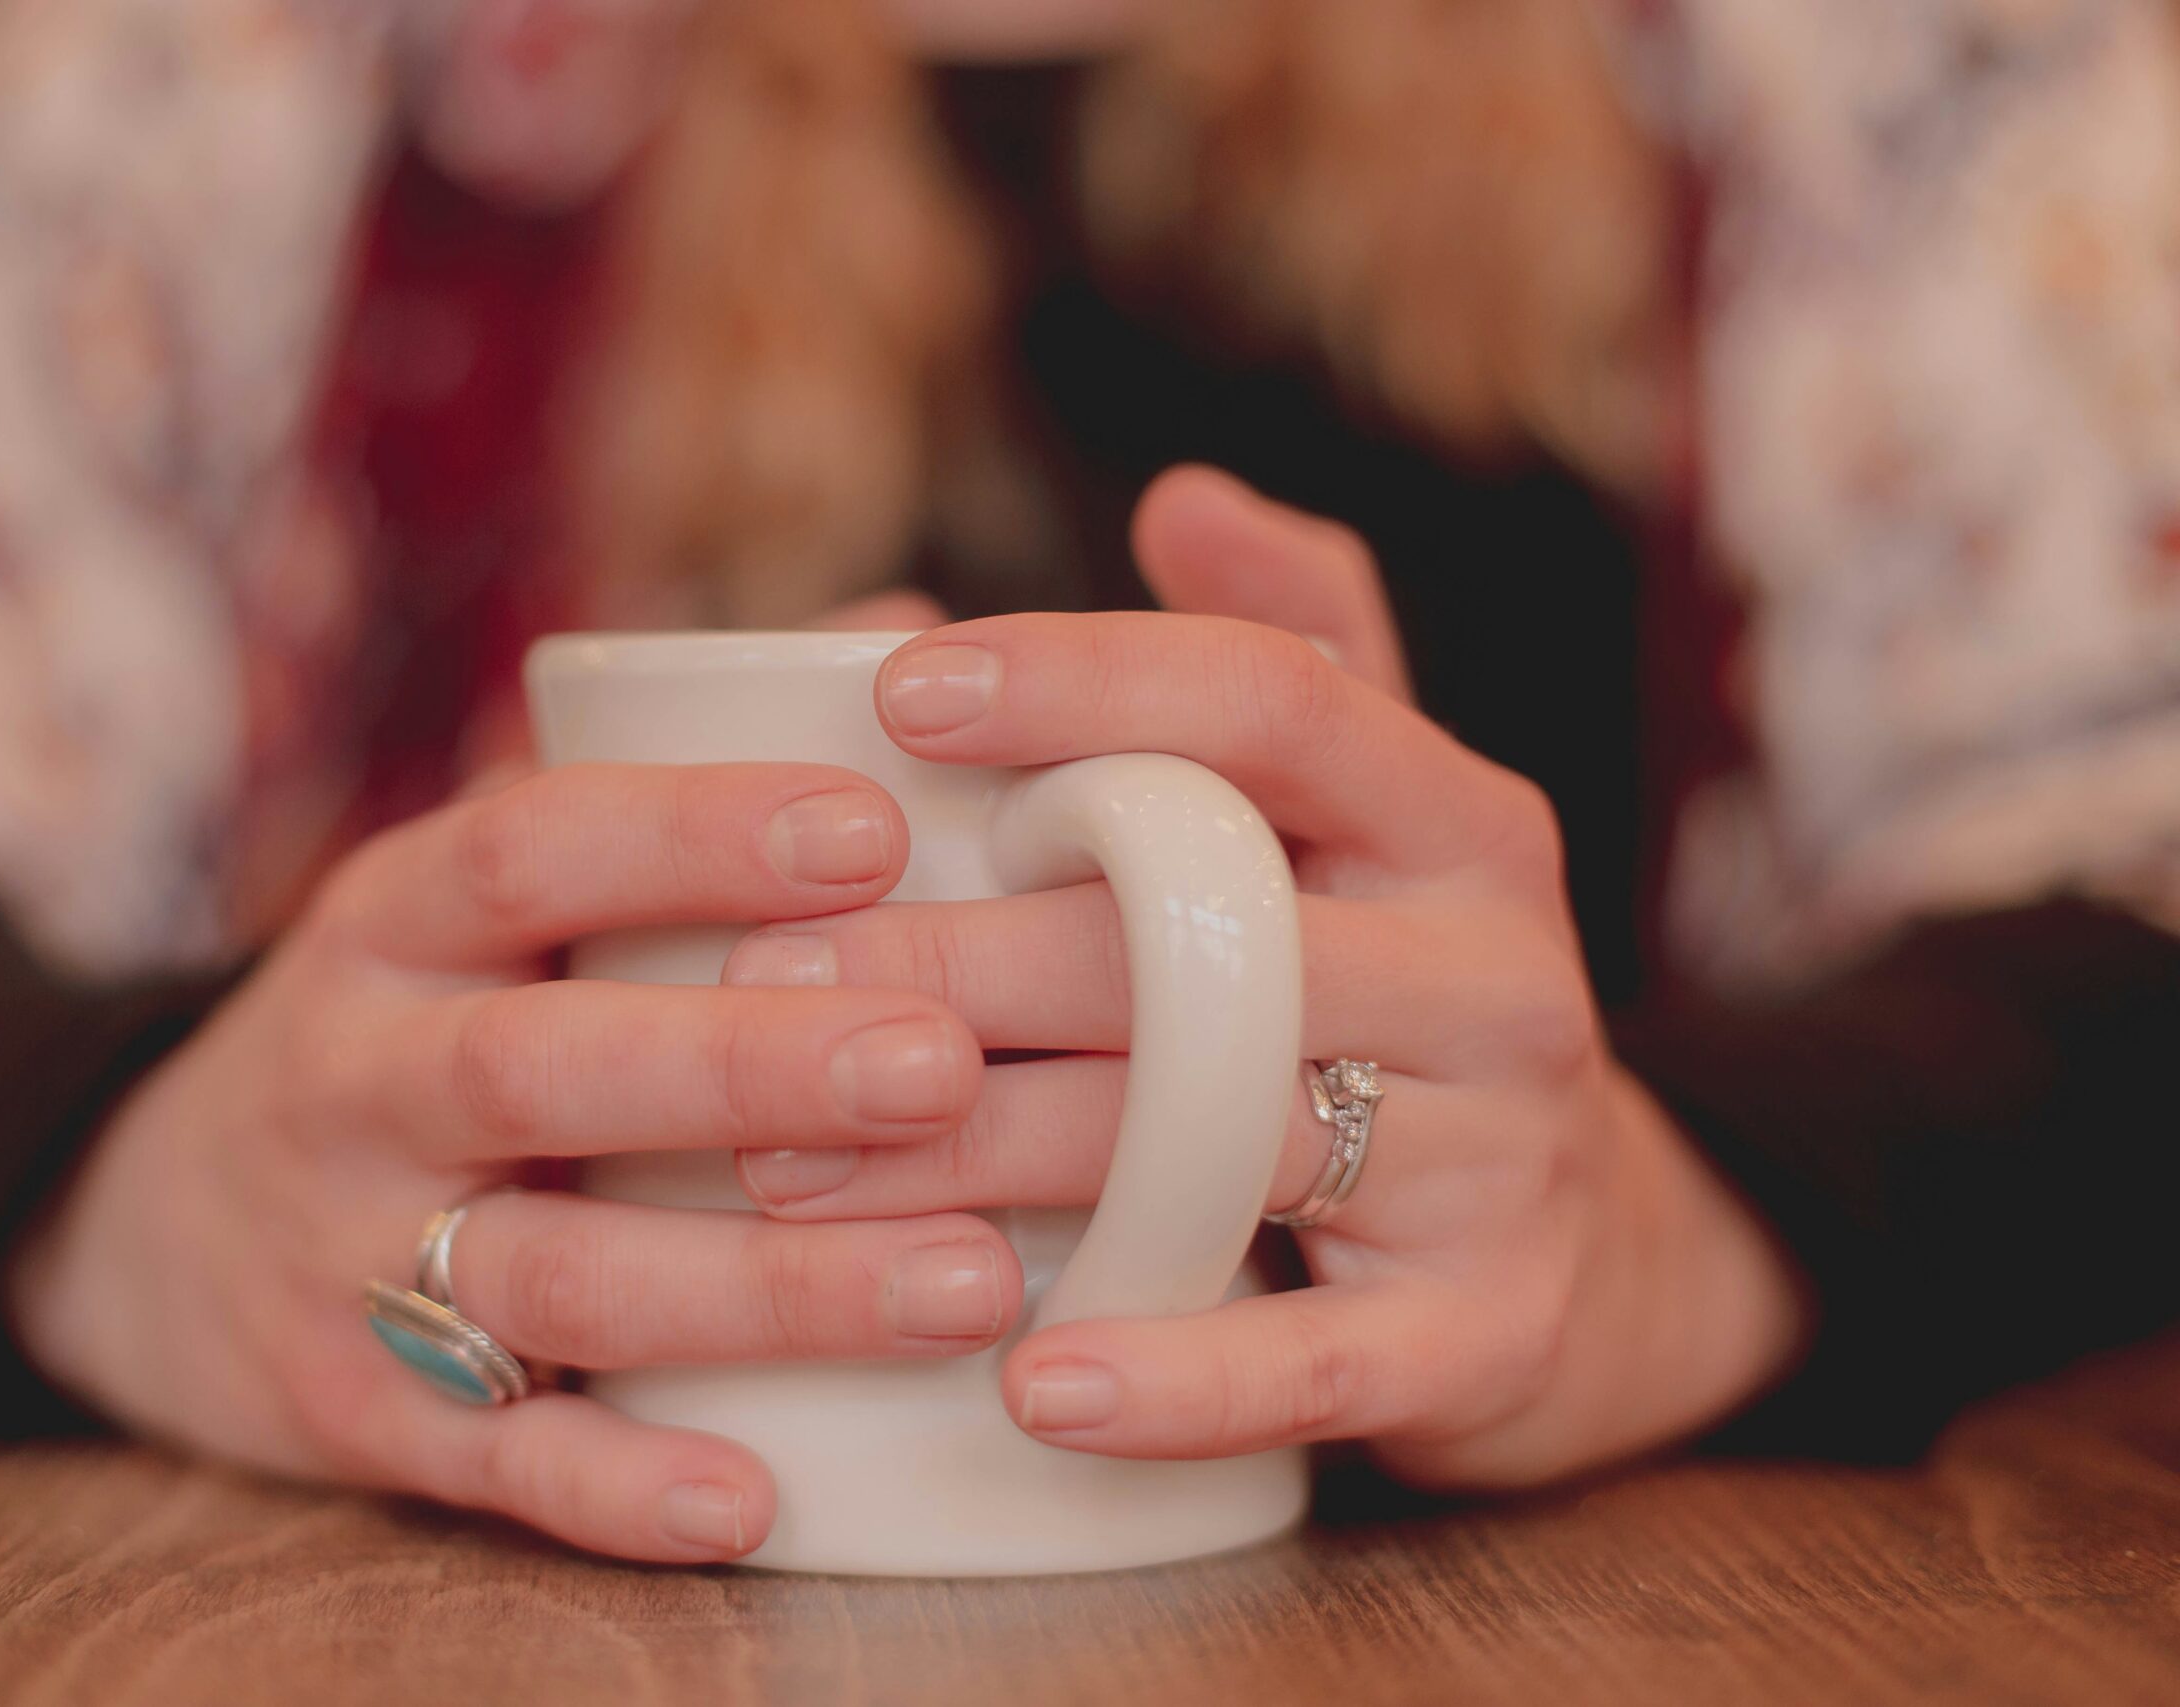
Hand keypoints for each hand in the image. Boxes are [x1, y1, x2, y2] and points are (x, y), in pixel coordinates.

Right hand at [6, 733, 1013, 1562]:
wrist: (149, 1219)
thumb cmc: (410, 1013)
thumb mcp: (483, 881)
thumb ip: (678, 770)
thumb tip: (909, 639)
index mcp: (395, 914)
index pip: (531, 839)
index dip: (694, 833)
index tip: (872, 828)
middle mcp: (356, 1070)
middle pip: (544, 1061)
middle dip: (746, 1065)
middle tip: (941, 1063)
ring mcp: (343, 1251)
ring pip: (549, 1270)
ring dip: (758, 1284)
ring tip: (966, 1283)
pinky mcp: (351, 1411)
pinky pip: (490, 1455)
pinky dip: (618, 1483)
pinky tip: (760, 1495)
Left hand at [725, 467, 1806, 1487]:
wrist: (1586, 1249)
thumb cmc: (1400, 996)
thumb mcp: (1373, 818)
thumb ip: (1291, 659)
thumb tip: (1186, 496)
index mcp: (1456, 817)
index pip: (1273, 702)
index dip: (1085, 680)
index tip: (895, 692)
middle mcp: (1504, 968)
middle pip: (1207, 937)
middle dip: (962, 958)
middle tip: (758, 986)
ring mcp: (1511, 1155)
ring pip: (1225, 1139)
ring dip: (991, 1160)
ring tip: (788, 1178)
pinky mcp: (1495, 1331)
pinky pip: (1323, 1365)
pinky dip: (1173, 1379)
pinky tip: (1028, 1391)